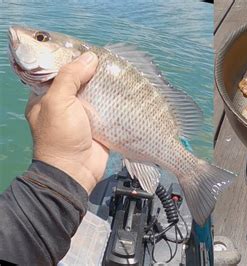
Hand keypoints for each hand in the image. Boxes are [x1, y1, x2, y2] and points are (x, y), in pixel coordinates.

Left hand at [25, 52, 108, 193]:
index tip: (90, 51)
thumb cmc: (61, 136)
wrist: (76, 171)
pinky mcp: (99, 126)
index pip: (58, 72)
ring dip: (107, 86)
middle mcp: (63, 105)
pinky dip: (116, 101)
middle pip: (79, 82)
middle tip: (110, 60)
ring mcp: (82, 116)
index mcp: (46, 98)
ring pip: (96, 94)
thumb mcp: (58, 101)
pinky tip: (127, 90)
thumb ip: (70, 77)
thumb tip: (90, 57)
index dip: (73, 61)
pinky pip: (108, 109)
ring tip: (122, 71)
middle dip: (93, 72)